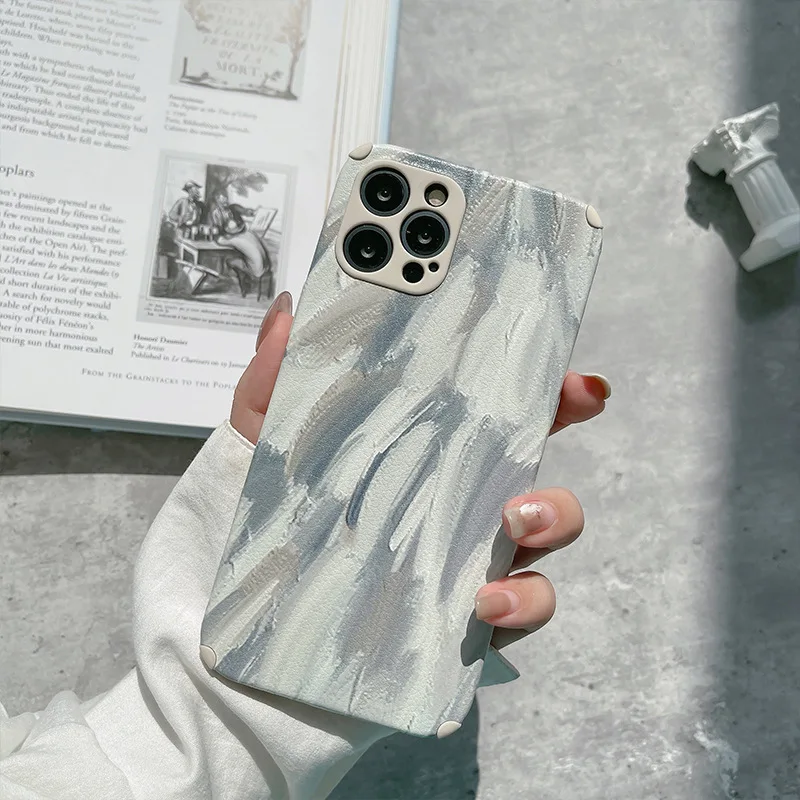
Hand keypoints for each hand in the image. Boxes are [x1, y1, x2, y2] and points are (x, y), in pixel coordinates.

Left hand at [231, 293, 609, 650]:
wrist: (254, 622)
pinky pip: (524, 607)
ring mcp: (472, 551)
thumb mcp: (262, 444)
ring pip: (550, 527)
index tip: (571, 368)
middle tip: (573, 404)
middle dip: (567, 422)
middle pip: (537, 449)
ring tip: (514, 519)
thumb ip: (273, 382)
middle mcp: (460, 493)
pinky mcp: (468, 613)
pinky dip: (521, 602)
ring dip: (554, 514)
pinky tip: (483, 602)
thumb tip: (287, 312)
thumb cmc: (269, 521)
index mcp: (424, 445)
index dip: (541, 380)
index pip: (494, 401)